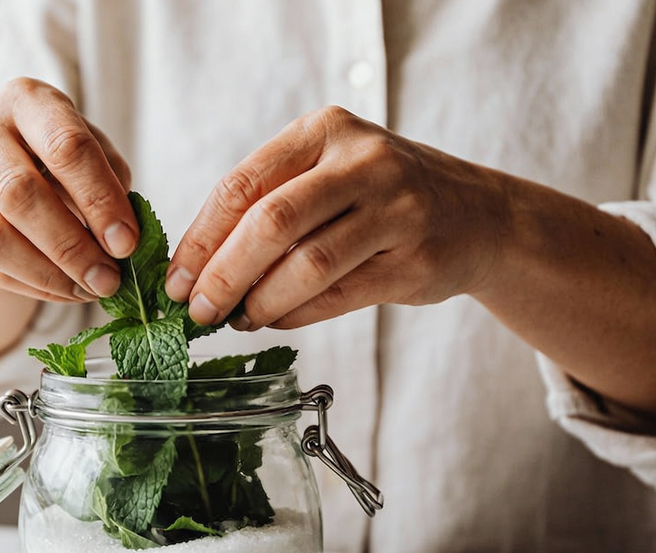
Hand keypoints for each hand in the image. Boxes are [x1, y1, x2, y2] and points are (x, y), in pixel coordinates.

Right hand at [0, 77, 136, 302]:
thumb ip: (112, 186)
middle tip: (108, 278)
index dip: (100, 199)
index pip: (64, 146)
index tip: (127, 242)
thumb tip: (122, 240)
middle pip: (19, 192)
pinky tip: (65, 292)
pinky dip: (31, 286)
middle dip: (71, 244)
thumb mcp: (94, 154)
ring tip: (88, 289)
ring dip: (46, 273)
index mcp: (26, 100)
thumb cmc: (62, 158)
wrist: (1, 169)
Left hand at [165, 106, 511, 328]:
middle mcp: (364, 162)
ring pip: (307, 265)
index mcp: (326, 131)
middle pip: (272, 222)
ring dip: (260, 301)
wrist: (479, 215)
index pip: (243, 184)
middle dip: (224, 273)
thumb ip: (270, 202)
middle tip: (198, 308)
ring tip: (237, 318)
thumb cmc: (382, 195)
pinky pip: (338, 296)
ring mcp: (396, 210)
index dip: (201, 237)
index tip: (176, 276)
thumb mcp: (329, 170)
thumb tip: (198, 266)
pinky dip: (295, 314)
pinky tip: (275, 319)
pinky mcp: (414, 260)